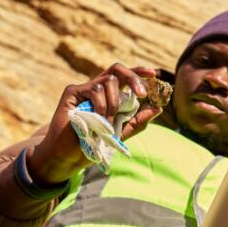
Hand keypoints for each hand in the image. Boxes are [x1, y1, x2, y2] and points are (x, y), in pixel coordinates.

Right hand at [28, 63, 160, 184]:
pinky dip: (101, 105)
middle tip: (142, 93)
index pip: (124, 77)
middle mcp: (97, 88)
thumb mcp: (122, 133)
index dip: (138, 71)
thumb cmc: (93, 144)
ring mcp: (84, 89)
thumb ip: (138, 121)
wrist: (69, 156)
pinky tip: (98, 118)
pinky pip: (94, 89)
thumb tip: (158, 108)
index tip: (153, 74)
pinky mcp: (72, 92)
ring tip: (108, 122)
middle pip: (117, 70)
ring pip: (108, 81)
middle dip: (133, 77)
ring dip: (114, 103)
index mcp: (109, 95)